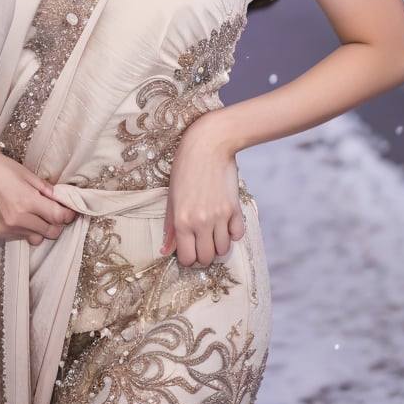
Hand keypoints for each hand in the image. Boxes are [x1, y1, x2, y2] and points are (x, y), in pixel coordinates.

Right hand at [0, 127, 76, 245]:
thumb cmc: (3, 167)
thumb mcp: (30, 176)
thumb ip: (48, 192)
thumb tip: (63, 203)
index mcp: (27, 202)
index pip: (58, 217)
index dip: (68, 215)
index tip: (70, 211)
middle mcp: (16, 219)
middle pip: (50, 232)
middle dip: (57, 224)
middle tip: (56, 213)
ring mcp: (5, 228)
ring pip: (35, 238)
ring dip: (40, 228)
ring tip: (35, 214)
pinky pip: (19, 237)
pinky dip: (24, 230)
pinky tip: (19, 216)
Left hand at [160, 114, 245, 266]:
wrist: (208, 145)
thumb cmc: (185, 168)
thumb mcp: (172, 197)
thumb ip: (170, 227)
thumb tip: (166, 250)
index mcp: (181, 221)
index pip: (187, 258)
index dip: (188, 258)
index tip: (189, 249)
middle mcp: (201, 222)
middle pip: (206, 258)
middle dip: (203, 256)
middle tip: (200, 243)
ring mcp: (220, 216)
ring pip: (223, 249)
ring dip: (218, 246)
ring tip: (212, 234)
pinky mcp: (235, 208)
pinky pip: (238, 235)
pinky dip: (232, 234)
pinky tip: (225, 224)